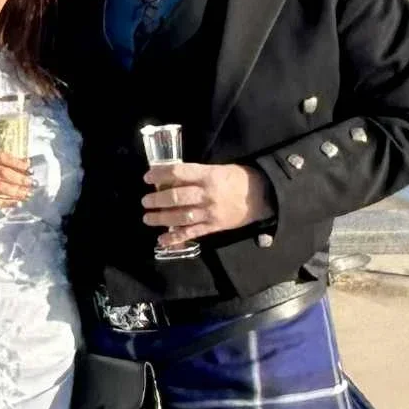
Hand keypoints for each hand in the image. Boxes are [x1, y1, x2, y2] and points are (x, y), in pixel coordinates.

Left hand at [142, 161, 271, 245]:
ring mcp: (210, 212)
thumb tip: (170, 179)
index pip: (180, 173)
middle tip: (145, 201)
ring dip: (162, 218)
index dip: (161, 174)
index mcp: (209, 175)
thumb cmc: (239, 178)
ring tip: (148, 218)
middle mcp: (208, 194)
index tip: (148, 177)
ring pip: (181, 216)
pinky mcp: (214, 227)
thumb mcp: (219, 169)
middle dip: (158, 200)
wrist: (263, 196)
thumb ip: (196, 174)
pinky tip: (162, 240)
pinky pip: (192, 233)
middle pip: (177, 197)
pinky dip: (176, 237)